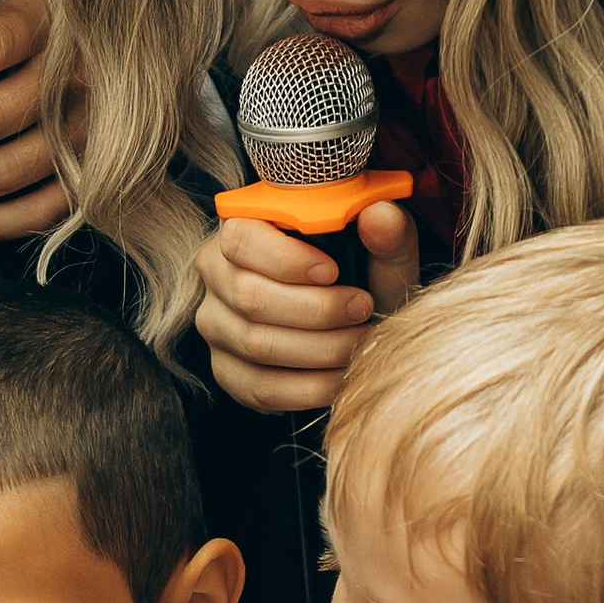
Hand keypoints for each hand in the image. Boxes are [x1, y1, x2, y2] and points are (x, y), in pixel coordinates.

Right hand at [194, 200, 422, 412]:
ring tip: (359, 343)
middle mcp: (217, 276)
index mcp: (243, 229)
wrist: (354, 324)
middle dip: (316, 309)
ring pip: (256, 344)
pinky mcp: (227, 371)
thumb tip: (381, 215)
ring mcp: (216, 326)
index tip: (333, 271)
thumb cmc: (361, 279)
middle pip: (249, 297)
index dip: (285, 259)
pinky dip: (309, 386)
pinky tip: (341, 377)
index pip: (240, 240)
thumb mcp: (380, 255)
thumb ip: (387, 234)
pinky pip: (260, 387)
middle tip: (361, 310)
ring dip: (319, 349)